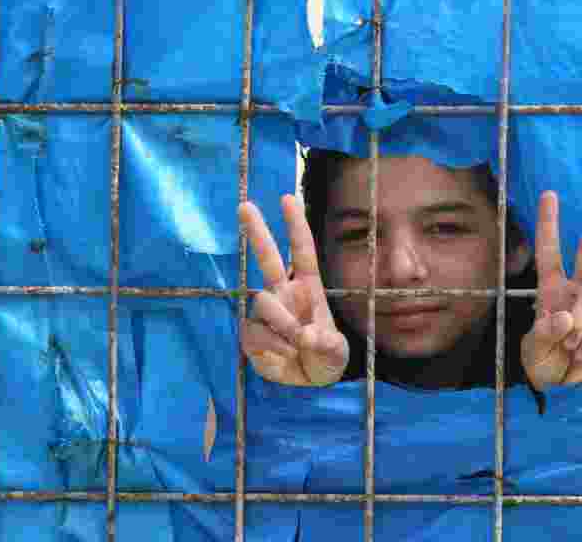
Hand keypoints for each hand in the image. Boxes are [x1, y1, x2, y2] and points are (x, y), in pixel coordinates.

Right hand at [238, 195, 348, 385]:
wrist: (308, 382)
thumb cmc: (325, 357)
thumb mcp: (336, 354)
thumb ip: (327, 345)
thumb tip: (306, 336)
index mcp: (308, 288)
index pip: (302, 252)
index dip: (296, 226)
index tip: (288, 198)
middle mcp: (283, 294)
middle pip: (268, 257)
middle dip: (257, 231)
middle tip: (245, 205)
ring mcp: (264, 312)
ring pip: (264, 303)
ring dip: (282, 327)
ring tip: (295, 347)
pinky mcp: (250, 333)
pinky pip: (255, 333)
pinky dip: (271, 348)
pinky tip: (283, 357)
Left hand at [520, 191, 581, 389]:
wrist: (566, 389)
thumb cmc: (545, 363)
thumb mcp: (533, 350)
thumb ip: (545, 333)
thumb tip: (568, 316)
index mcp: (553, 291)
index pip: (549, 253)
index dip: (548, 226)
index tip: (550, 196)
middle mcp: (579, 292)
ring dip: (575, 333)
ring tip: (569, 351)